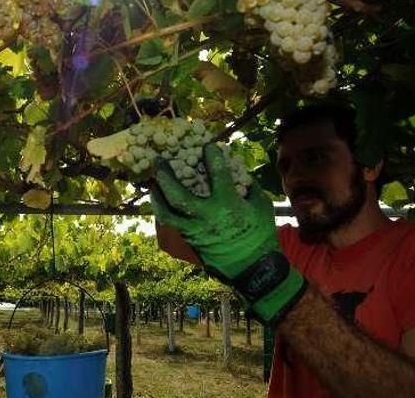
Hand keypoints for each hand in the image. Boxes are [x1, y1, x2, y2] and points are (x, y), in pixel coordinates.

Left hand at [151, 143, 304, 323]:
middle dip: (165, 175)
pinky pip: (170, 224)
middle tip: (159, 160)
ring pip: (166, 212)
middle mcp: (207, 216)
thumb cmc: (260, 235)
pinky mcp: (190, 241)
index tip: (207, 145)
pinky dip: (163, 211)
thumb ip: (247, 185)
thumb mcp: (261, 205)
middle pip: (177, 195)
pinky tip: (160, 202)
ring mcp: (195, 231)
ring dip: (156, 195)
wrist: (254, 268)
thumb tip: (235, 167)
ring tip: (152, 182)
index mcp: (228, 204)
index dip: (211, 155)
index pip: (217, 172)